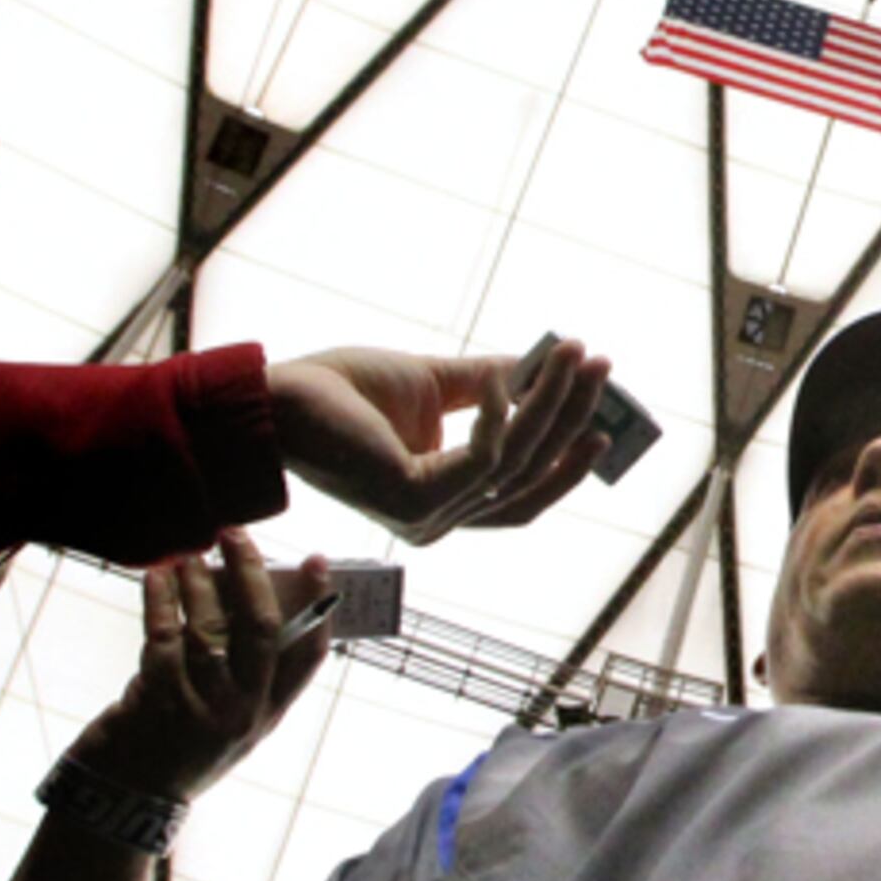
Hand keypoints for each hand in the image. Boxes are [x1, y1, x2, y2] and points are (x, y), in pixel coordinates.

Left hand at [71, 531, 330, 802]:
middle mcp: (244, 713)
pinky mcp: (159, 705)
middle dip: (250, 573)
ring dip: (198, 584)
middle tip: (234, 535)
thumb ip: (239, 668)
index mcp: (268, 713)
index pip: (309, 656)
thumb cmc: (177, 742)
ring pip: (210, 629)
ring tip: (187, 557)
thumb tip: (239, 590)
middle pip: (261, 629)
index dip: (319, 604)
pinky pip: (163, 639)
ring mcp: (203, 711)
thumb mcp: (225, 715)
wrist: (126, 796)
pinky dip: (159, 602)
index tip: (315, 560)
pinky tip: (156, 579)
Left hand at [266, 340, 614, 538]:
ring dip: (554, 405)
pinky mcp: (414, 500)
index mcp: (443, 505)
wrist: (275, 398)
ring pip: (517, 464)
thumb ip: (490, 385)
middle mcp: (438, 523)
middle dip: (575, 423)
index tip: (605, 416)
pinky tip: (502, 376)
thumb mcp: (434, 385)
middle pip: (533, 481)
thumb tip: (546, 367)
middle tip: (602, 371)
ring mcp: (428, 518)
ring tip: (574, 356)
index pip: (524, 493)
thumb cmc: (341, 393)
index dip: (569, 458)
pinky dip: (501, 413)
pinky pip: (484, 458)